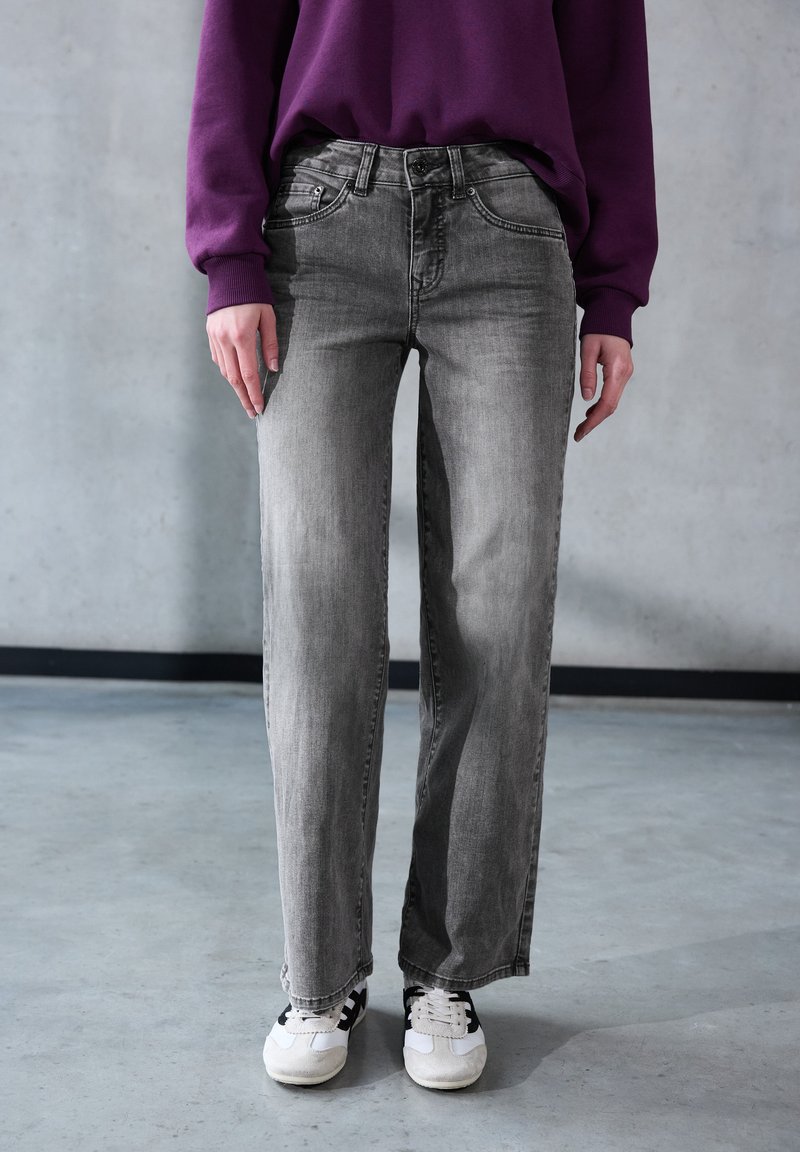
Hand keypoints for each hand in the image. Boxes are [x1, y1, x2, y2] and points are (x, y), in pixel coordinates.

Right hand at [206, 303, 279, 418]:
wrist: (230, 273)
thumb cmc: (255, 294)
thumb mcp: (269, 317)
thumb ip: (271, 344)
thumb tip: (273, 368)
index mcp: (242, 336)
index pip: (249, 374)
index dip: (255, 394)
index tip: (260, 408)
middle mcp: (225, 339)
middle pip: (234, 378)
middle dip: (244, 398)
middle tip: (252, 412)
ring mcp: (215, 337)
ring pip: (225, 371)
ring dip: (235, 387)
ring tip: (246, 398)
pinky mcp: (210, 334)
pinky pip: (218, 359)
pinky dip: (227, 371)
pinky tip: (236, 378)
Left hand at [573, 333, 633, 441]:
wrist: (613, 313)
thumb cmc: (598, 328)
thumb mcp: (588, 350)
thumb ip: (587, 374)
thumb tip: (586, 399)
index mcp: (617, 370)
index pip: (606, 403)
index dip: (593, 421)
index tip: (580, 433)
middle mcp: (625, 374)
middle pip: (611, 406)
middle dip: (594, 422)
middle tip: (578, 434)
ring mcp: (626, 374)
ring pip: (613, 402)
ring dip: (598, 415)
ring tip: (582, 426)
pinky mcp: (623, 372)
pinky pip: (613, 394)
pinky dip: (602, 405)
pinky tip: (590, 410)